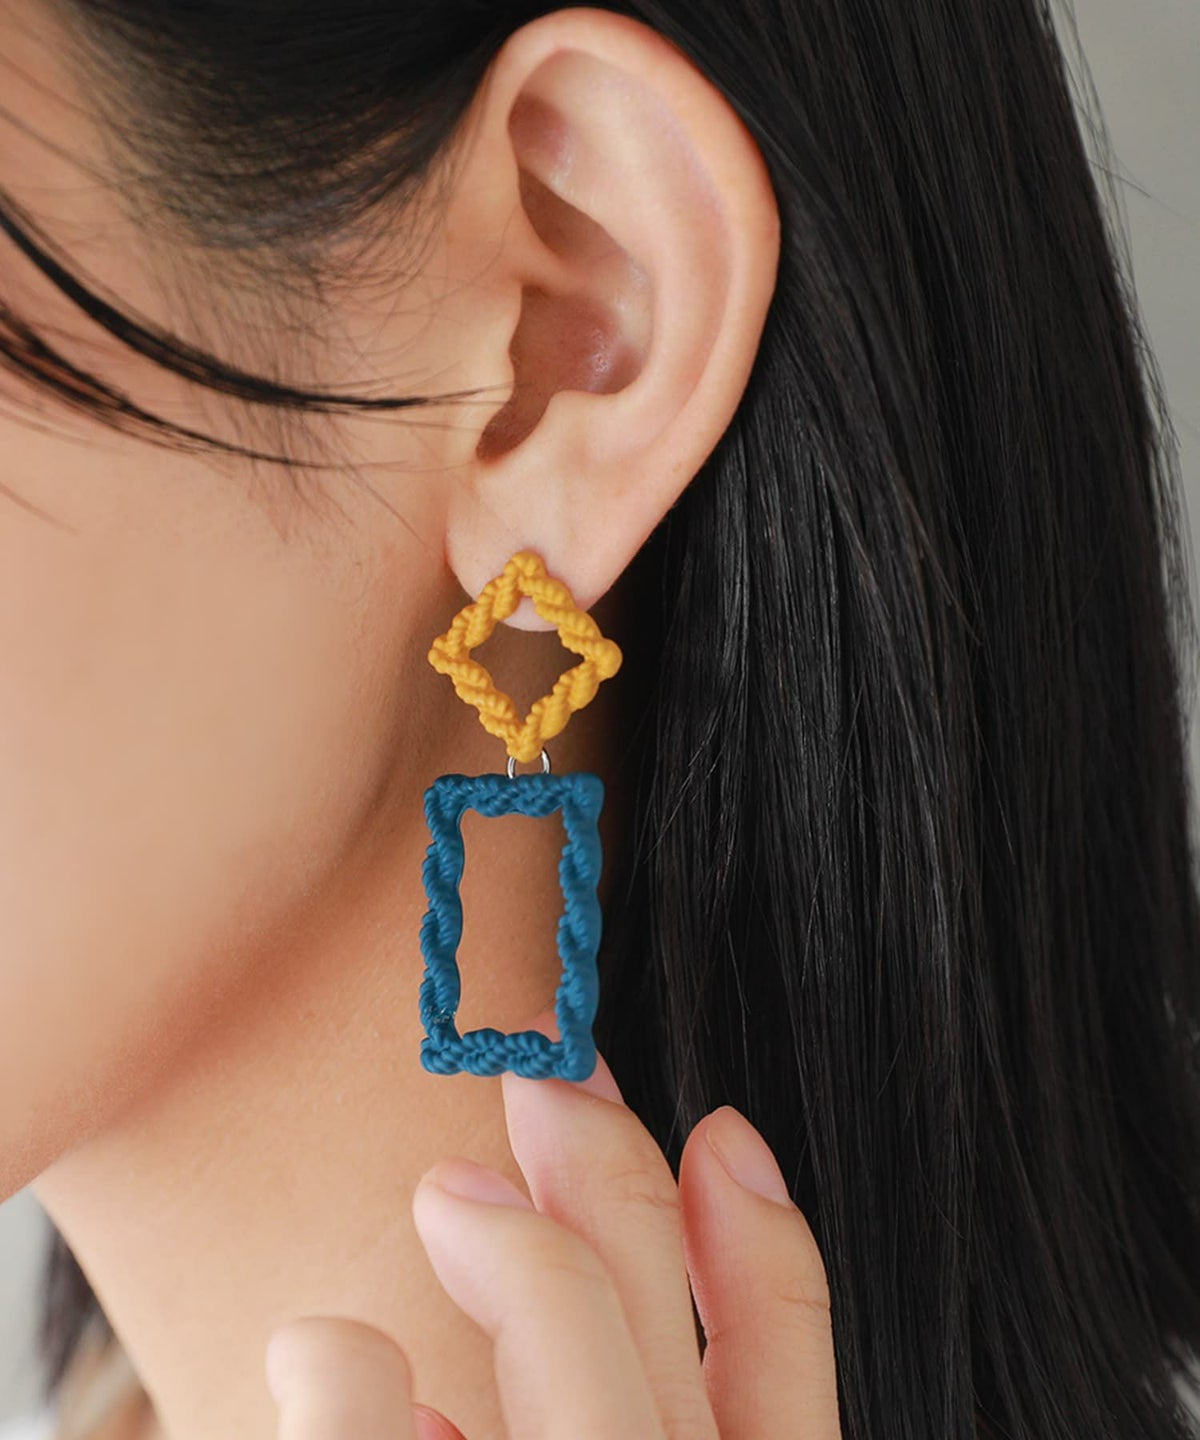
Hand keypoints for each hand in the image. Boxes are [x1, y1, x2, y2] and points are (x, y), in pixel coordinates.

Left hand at [266, 1014, 840, 1438]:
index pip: (785, 1397)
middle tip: (545, 1073)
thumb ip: (625, 1397)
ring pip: (583, 1386)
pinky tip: (324, 1346)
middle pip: (661, 1351)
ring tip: (448, 1187)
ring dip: (527, 1262)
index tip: (722, 1129)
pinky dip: (357, 1399)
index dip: (764, 1254)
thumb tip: (601, 1270)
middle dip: (614, 1188)